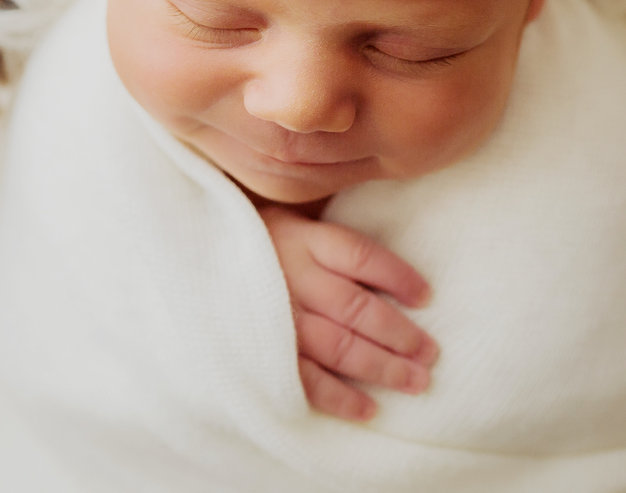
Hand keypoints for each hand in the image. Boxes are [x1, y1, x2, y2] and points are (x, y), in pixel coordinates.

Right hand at [260, 206, 438, 422]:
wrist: (194, 254)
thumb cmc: (258, 238)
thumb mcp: (292, 217)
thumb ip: (333, 235)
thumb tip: (390, 253)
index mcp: (304, 240)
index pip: (361, 257)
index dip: (398, 277)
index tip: (427, 296)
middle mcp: (294, 278)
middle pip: (358, 308)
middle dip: (400, 334)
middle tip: (431, 353)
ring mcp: (279, 318)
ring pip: (339, 347)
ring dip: (382, 367)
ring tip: (416, 381)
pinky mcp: (265, 352)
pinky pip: (306, 380)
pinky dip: (340, 397)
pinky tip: (370, 409)